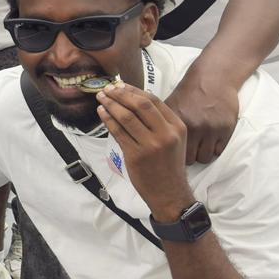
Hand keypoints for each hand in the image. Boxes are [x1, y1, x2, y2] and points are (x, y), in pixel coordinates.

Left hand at [95, 82, 195, 219]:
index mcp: (177, 126)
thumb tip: (133, 99)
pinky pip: (118, 132)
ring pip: (127, 117)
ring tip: (101, 98)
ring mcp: (151, 144)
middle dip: (120, 94)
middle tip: (107, 89)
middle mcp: (166, 133)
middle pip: (140, 105)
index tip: (120, 85)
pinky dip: (108, 120)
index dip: (133, 90)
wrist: (169, 192)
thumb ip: (159, 121)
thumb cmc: (167, 164)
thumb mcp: (173, 140)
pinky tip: (102, 113)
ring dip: (111, 104)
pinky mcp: (136, 155)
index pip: (153, 100)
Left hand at [164, 70, 239, 164]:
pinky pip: (217, 152)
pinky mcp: (226, 130)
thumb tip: (139, 134)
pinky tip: (206, 144)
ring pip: (203, 158)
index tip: (168, 154)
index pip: (170, 149)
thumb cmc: (188, 93)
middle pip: (188, 158)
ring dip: (198, 155)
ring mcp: (212, 129)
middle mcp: (194, 126)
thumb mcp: (169, 104)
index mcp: (177, 120)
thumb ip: (156, 120)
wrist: (212, 79)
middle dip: (184, 158)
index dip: (168, 152)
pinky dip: (211, 150)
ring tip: (194, 149)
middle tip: (182, 154)